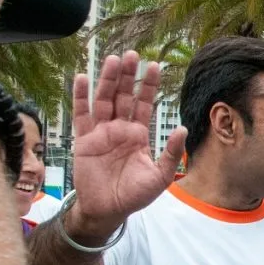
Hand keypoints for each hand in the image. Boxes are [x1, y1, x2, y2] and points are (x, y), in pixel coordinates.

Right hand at [69, 52, 186, 238]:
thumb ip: (171, 153)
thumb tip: (182, 128)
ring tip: (113, 60)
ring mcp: (101, 132)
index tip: (155, 65)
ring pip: (104, 100)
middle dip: (129, 76)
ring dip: (108, 80)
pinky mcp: (84, 140)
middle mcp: (120, 129)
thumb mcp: (160, 176)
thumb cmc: (135, 195)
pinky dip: (81, 96)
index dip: (148, 85)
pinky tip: (82, 77)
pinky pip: (82, 115)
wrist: (109, 210)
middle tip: (133, 54)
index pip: (144, 104)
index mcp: (139, 135)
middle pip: (124, 96)